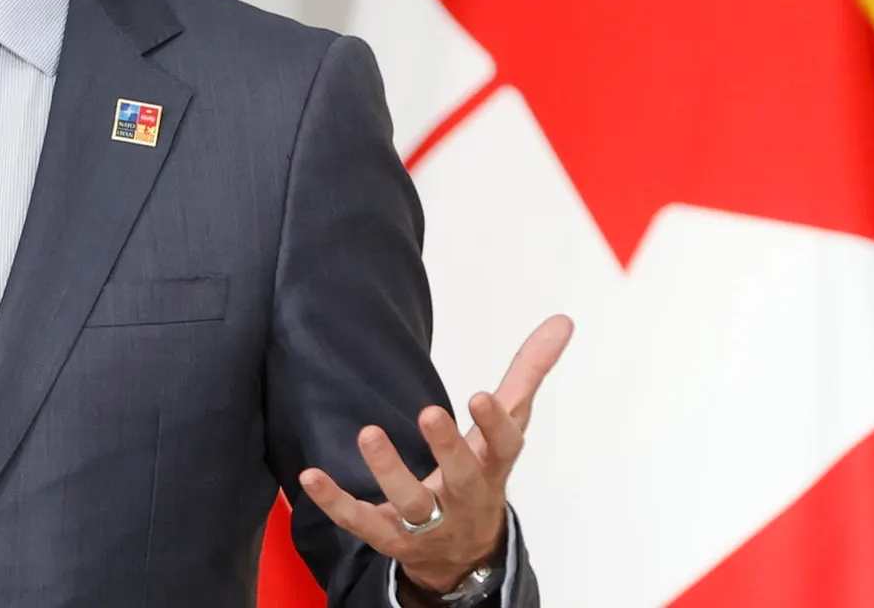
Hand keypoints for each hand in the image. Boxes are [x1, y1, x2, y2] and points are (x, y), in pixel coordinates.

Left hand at [298, 314, 572, 594]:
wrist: (465, 553)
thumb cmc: (483, 472)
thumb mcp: (509, 427)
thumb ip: (528, 373)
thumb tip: (561, 320)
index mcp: (493, 467)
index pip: (503, 448)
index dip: (495, 424)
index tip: (481, 396)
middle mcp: (463, 498)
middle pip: (460, 477)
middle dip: (446, 448)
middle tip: (429, 412)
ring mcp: (428, 523)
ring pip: (411, 504)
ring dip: (389, 471)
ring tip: (368, 432)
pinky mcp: (390, 537)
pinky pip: (362, 523)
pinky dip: (337, 503)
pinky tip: (311, 477)